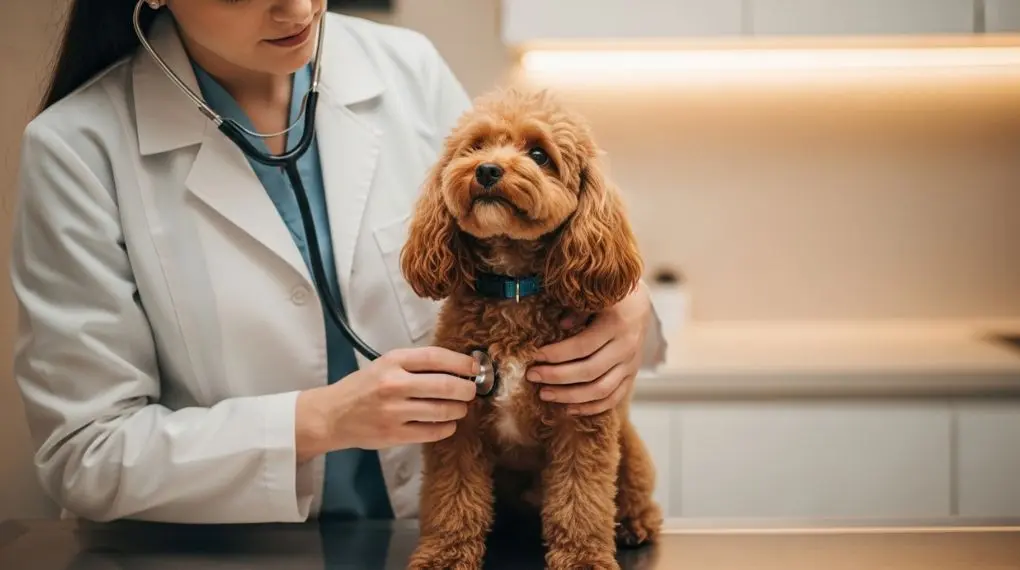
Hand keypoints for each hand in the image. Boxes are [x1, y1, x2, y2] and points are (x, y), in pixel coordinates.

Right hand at [295, 347, 478, 461]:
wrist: (331, 416)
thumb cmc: (362, 387)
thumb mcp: (384, 365)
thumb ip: (415, 364)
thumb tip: (457, 367)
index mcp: (392, 362)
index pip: (435, 357)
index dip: (461, 362)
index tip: (474, 367)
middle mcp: (393, 385)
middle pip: (445, 385)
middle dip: (466, 389)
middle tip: (471, 391)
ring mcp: (394, 412)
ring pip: (442, 410)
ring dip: (459, 409)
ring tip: (460, 408)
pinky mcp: (394, 435)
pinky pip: (432, 432)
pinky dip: (447, 428)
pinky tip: (448, 423)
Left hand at [527, 285, 651, 415]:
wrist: (640, 303)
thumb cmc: (610, 296)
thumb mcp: (596, 296)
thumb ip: (579, 310)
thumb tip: (562, 326)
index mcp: (616, 324)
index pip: (583, 346)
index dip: (557, 354)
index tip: (534, 356)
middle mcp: (626, 346)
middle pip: (590, 371)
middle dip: (557, 376)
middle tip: (532, 376)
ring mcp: (631, 364)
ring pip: (601, 390)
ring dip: (570, 396)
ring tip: (544, 394)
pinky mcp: (632, 376)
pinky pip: (613, 398)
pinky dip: (591, 407)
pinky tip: (569, 408)